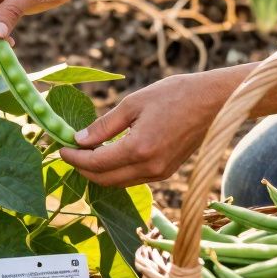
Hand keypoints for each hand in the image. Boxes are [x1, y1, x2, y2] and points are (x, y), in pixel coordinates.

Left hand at [60, 72, 230, 187]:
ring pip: (119, 182)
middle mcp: (150, 167)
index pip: (96, 163)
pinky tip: (109, 154)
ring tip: (86, 152)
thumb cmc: (175, 95)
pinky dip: (117, 171)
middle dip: (83, 168)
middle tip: (69, 152)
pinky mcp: (167, 171)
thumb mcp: (133, 103)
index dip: (74, 158)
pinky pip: (134, 178)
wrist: (215, 102)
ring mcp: (160, 172)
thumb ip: (104, 125)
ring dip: (99, 172)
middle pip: (104, 180)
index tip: (60, 149)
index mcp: (139, 148)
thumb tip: (79, 139)